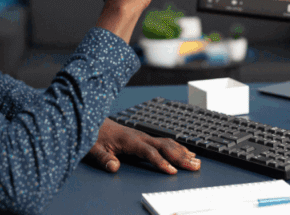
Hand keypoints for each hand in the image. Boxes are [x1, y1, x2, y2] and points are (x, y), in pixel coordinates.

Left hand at [85, 119, 200, 173]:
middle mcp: (140, 136)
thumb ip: (104, 158)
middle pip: (165, 147)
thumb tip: (114, 167)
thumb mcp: (94, 148)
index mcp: (130, 140)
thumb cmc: (94, 135)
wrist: (93, 118)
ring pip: (167, 143)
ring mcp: (144, 135)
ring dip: (183, 152)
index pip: (150, 153)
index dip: (162, 162)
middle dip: (181, 157)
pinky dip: (177, 147)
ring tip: (196, 162)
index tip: (173, 172)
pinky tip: (185, 152)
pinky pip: (164, 141)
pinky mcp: (144, 136)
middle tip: (195, 167)